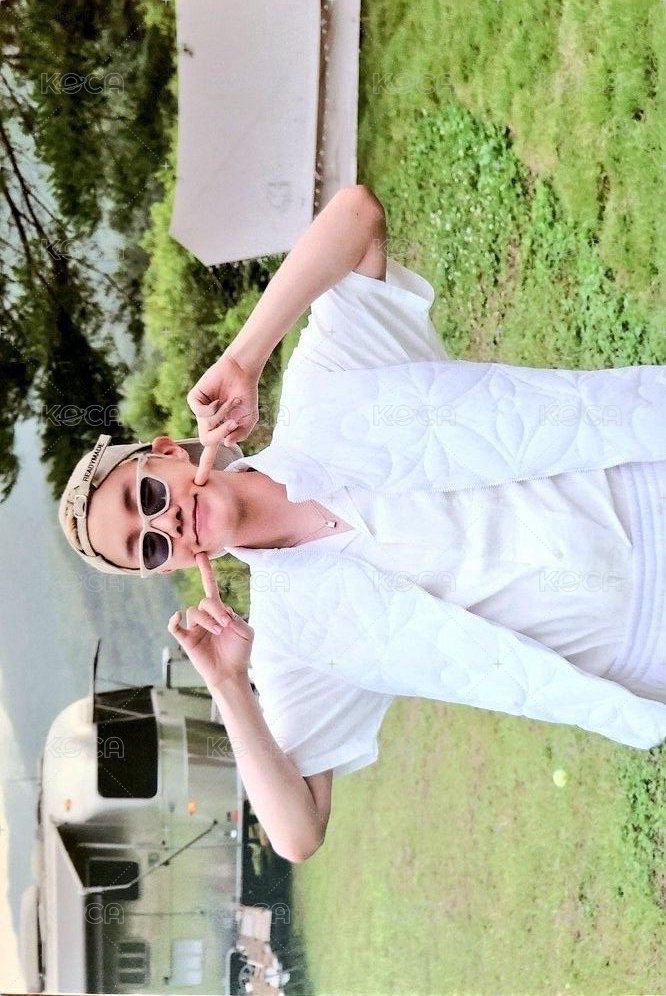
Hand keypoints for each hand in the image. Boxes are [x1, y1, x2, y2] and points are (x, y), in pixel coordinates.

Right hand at [167, 551, 253, 691]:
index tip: (202, 555)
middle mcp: (205, 616)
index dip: (207, 571)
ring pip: (193, 611)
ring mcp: (195, 628)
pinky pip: (174, 627)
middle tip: (225, 625)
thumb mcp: (246, 631)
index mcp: (219, 611)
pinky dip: (174, 621)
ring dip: (206, 620)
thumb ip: (236, 617)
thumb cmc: (239, 652)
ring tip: (218, 632)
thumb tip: (222, 611)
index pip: (210, 587)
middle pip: (205, 600)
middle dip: (216, 610)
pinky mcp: (186, 640)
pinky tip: (177, 617)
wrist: (231, 673)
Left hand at [187, 353, 259, 481]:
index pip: (210, 452)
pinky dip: (212, 407)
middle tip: (232, 422)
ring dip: (223, 416)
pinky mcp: (194, 399)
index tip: (200, 482)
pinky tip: (218, 397)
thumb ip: (241, 434)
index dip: (205, 467)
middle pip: (208, 440)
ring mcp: (199, 411)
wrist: (242, 373)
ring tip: (231, 402)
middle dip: (222, 432)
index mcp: (218, 430)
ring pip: (206, 425)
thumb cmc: (246, 395)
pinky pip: (199, 411)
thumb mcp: (250, 420)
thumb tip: (227, 443)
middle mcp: (206, 422)